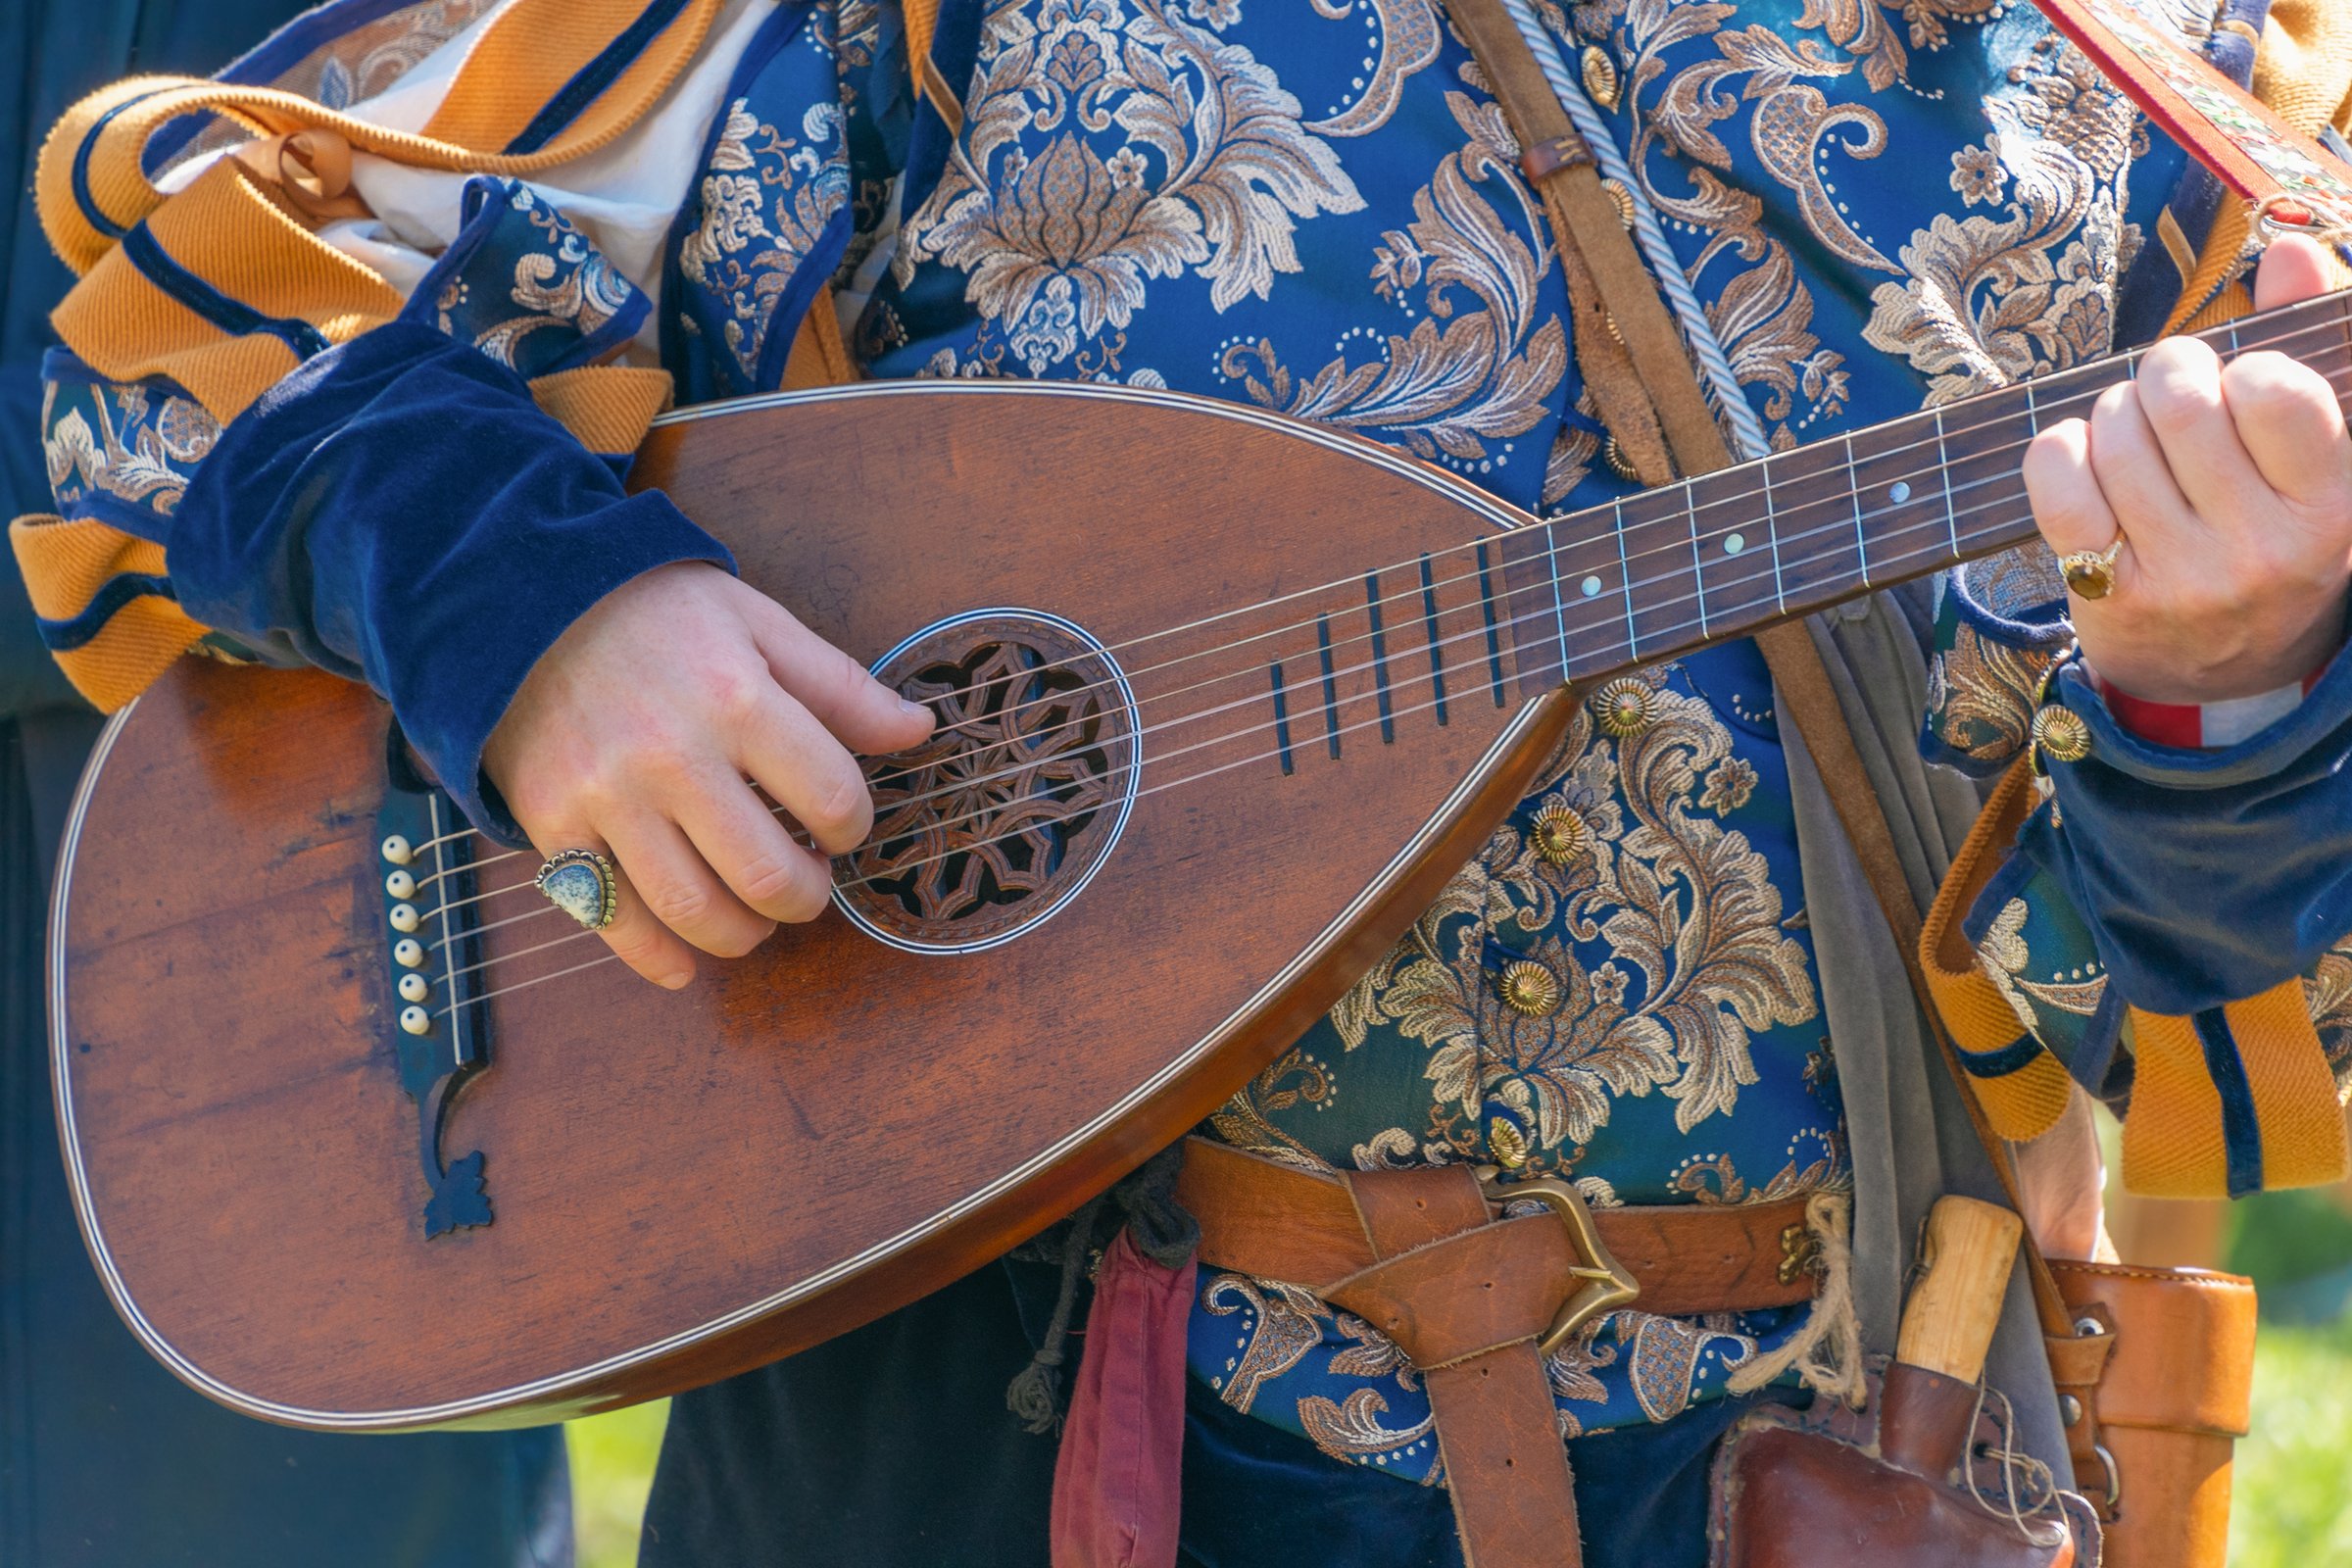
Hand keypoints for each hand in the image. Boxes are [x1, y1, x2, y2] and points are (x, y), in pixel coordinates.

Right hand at [482, 562, 933, 986]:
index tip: (839, 823)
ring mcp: (609, 796)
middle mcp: (674, 756)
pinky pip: (612, 918)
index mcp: (738, 699)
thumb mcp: (759, 623)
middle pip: (769, 876)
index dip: (853, 826)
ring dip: (745, 935)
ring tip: (757, 916)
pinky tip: (686, 964)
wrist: (518, 598)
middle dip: (807, 896)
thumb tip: (918, 732)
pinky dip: (657, 959)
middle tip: (807, 882)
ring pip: (696, 912)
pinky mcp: (554, 824)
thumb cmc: (654, 610)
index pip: (832, 799)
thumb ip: (840, 686)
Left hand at [2023, 234, 2351, 704]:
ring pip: (2113, 434)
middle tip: (2168, 402)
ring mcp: (2182, 577)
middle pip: (2178, 400)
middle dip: (2163, 378)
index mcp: (2333, 503)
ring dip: (2111, 417)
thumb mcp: (2318, 454)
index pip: (2275, 390)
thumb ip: (2317, 346)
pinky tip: (2080, 464)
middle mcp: (2263, 548)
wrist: (2226, 673)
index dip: (2240, 368)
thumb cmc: (2270, 529)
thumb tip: (2291, 249)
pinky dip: (2057, 451)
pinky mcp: (2108, 594)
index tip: (2236, 388)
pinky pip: (2057, 479)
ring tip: (2133, 441)